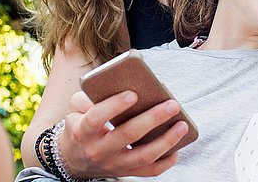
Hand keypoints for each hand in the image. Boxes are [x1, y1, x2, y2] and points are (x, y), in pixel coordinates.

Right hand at [58, 90, 188, 177]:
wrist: (74, 159)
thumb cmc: (80, 126)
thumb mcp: (74, 109)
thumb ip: (86, 96)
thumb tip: (113, 84)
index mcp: (83, 131)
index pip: (96, 118)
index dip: (114, 106)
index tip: (133, 94)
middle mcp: (99, 150)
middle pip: (127, 135)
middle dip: (152, 118)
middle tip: (171, 104)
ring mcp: (114, 164)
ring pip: (143, 156)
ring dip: (166, 141)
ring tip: (182, 124)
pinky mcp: (126, 172)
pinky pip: (149, 171)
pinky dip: (166, 162)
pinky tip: (177, 148)